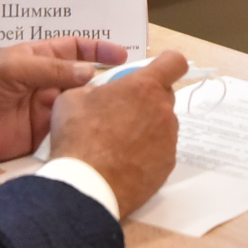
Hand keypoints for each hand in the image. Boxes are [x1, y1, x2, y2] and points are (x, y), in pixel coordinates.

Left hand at [0, 37, 130, 164]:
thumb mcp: (16, 67)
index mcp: (39, 57)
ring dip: (100, 105)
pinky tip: (105, 130)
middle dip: (107, 79)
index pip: (76, 48)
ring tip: (128, 108)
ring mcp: (45, 108)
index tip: (124, 55)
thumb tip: (90, 73)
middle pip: (84, 77)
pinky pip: (69, 128)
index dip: (99, 49)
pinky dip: (85, 128)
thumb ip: (54, 70)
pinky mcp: (43, 134)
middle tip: (135, 86)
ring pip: (80, 103)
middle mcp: (47, 81)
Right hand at [49, 49, 186, 217]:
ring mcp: (168, 141)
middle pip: (165, 96)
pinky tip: (123, 162)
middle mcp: (163, 111)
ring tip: (118, 143)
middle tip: (122, 112)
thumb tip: (98, 94)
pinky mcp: (166, 167)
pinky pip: (160, 151)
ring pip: (163, 125)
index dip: (167, 63)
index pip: (174, 62)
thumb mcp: (73, 98)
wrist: (86, 185)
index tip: (156, 70)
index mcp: (144, 87)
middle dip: (147, 99)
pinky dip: (146, 153)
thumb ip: (95, 88)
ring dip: (146, 127)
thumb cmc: (78, 136)